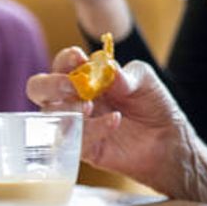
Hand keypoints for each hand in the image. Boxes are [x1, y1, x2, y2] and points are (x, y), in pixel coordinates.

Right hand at [26, 49, 206, 203]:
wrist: (167, 138)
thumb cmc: (153, 104)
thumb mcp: (145, 80)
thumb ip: (127, 74)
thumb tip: (108, 70)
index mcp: (86, 77)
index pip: (62, 64)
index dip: (66, 59)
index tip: (79, 58)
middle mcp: (75, 99)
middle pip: (39, 89)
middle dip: (51, 84)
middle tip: (72, 86)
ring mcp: (77, 124)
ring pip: (50, 117)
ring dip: (67, 109)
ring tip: (91, 107)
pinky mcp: (84, 148)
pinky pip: (74, 140)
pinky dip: (92, 129)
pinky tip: (114, 121)